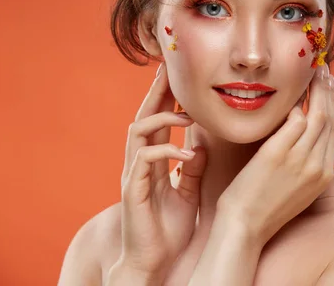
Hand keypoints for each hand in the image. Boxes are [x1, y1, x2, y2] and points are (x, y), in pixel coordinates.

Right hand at [115, 63, 206, 281]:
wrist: (152, 263)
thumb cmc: (168, 230)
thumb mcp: (186, 193)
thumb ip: (190, 169)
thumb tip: (200, 146)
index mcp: (153, 162)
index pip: (157, 121)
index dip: (165, 98)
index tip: (178, 76)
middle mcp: (139, 163)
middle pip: (143, 117)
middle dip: (156, 92)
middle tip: (170, 69)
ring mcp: (134, 176)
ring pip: (137, 132)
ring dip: (162, 118)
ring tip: (187, 115)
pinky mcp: (132, 191)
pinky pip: (144, 161)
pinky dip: (166, 151)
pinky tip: (187, 153)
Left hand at [217, 64, 333, 245]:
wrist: (244, 228)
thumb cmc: (263, 207)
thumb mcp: (296, 188)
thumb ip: (303, 162)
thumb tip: (301, 134)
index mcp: (323, 175)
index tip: (330, 88)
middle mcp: (317, 166)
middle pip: (331, 119)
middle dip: (330, 92)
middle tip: (326, 70)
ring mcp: (299, 160)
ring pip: (318, 116)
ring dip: (318, 90)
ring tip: (314, 72)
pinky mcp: (278, 154)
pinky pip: (295, 121)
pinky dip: (296, 105)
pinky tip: (293, 95)